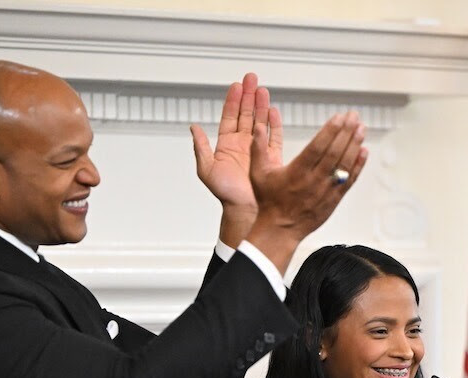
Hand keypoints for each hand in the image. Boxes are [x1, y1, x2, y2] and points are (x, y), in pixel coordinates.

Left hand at [190, 73, 272, 244]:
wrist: (244, 209)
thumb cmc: (225, 194)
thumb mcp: (206, 169)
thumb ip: (201, 148)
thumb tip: (193, 128)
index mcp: (226, 145)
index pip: (229, 116)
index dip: (233, 100)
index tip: (236, 85)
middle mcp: (242, 144)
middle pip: (246, 114)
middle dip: (249, 96)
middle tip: (252, 78)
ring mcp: (257, 149)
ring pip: (259, 121)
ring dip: (261, 105)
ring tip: (263, 89)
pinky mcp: (270, 157)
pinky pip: (273, 136)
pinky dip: (274, 123)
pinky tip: (274, 111)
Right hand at [245, 109, 367, 273]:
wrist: (280, 231)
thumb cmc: (269, 202)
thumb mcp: (258, 174)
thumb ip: (258, 149)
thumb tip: (258, 127)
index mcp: (297, 172)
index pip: (317, 148)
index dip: (330, 131)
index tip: (339, 117)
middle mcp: (314, 181)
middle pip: (334, 153)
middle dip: (346, 132)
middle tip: (354, 116)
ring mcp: (326, 191)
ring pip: (344, 165)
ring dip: (354, 145)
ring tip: (361, 128)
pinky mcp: (334, 200)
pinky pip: (349, 181)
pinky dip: (358, 166)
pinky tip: (364, 151)